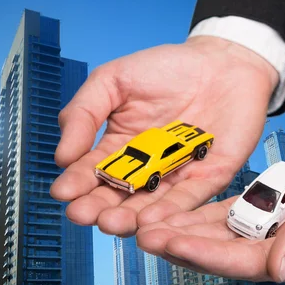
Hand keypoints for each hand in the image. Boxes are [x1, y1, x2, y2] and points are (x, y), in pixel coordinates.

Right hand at [50, 36, 278, 236]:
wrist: (222, 61)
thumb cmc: (168, 68)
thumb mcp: (114, 80)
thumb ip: (84, 113)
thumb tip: (62, 155)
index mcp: (120, 147)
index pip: (93, 171)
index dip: (77, 182)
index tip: (63, 192)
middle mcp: (145, 168)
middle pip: (118, 196)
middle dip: (99, 207)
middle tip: (82, 214)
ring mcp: (176, 175)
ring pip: (150, 205)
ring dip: (129, 218)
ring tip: (111, 223)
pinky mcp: (208, 177)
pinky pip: (188, 199)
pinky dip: (170, 211)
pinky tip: (150, 219)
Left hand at [136, 108, 284, 281]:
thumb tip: (279, 267)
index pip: (254, 263)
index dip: (211, 256)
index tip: (173, 244)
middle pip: (229, 252)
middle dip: (186, 245)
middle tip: (144, 235)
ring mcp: (281, 224)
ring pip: (224, 234)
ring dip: (186, 230)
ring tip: (147, 224)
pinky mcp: (273, 202)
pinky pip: (232, 212)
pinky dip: (203, 213)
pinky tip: (174, 210)